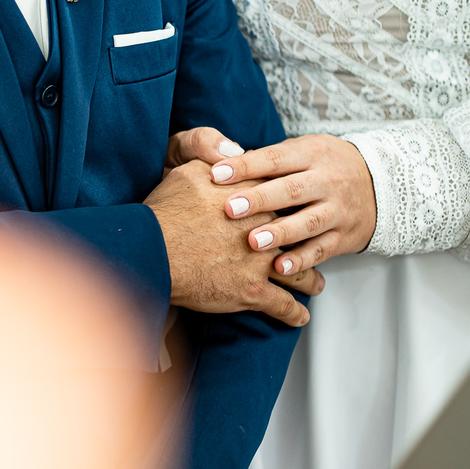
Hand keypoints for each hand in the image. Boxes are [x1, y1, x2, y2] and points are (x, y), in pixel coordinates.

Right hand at [145, 158, 320, 326]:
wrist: (153, 251)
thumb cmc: (165, 214)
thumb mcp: (186, 170)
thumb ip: (212, 155)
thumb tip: (232, 150)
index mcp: (253, 197)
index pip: (283, 197)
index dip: (290, 204)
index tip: (296, 210)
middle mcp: (266, 227)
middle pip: (298, 234)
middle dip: (308, 243)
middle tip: (315, 249)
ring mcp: (262, 261)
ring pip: (298, 271)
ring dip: (309, 281)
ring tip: (316, 286)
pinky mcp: (252, 291)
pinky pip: (283, 305)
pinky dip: (293, 313)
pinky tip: (299, 318)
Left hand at [173, 130, 377, 275]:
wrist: (380, 182)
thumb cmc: (321, 167)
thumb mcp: (301, 152)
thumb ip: (267, 160)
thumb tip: (223, 161)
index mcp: (312, 154)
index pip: (275, 159)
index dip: (246, 166)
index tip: (216, 174)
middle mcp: (327, 181)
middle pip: (292, 190)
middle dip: (260, 199)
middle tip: (229, 209)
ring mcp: (338, 210)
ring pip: (309, 222)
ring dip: (280, 233)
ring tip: (254, 242)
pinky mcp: (343, 236)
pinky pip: (322, 250)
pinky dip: (301, 260)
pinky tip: (280, 268)